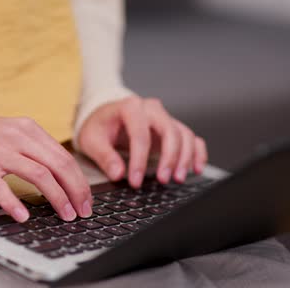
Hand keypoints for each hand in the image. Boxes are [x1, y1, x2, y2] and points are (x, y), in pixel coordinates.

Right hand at [0, 116, 92, 222]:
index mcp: (29, 129)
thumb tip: (65, 177)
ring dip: (57, 198)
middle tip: (82, 211)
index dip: (79, 181)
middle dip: (75, 191)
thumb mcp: (14, 135)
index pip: (64, 157)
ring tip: (65, 215)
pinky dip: (15, 203)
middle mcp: (18, 137)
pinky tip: (24, 216)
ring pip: (39, 174)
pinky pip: (2, 187)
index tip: (86, 199)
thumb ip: (36, 150)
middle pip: (58, 165)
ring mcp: (0, 151)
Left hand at [78, 95, 207, 187]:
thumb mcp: (92, 140)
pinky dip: (197, 153)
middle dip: (169, 157)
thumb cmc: (99, 126)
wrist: (105, 116)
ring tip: (177, 179)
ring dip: (185, 158)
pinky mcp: (172, 128)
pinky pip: (192, 138)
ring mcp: (164, 118)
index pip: (140, 133)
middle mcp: (151, 109)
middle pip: (169, 130)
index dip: (139, 159)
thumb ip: (104, 156)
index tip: (135, 181)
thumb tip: (118, 174)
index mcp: (130, 107)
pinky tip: (196, 169)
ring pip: (184, 134)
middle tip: (163, 180)